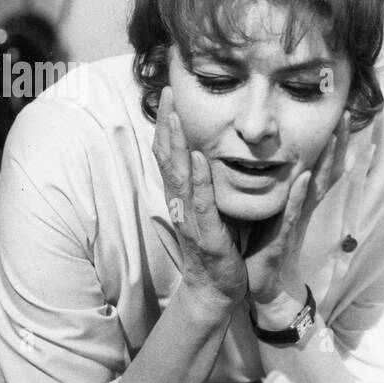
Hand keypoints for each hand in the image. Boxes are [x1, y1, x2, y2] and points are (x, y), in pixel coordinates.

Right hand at [153, 88, 247, 313]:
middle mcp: (180, 204)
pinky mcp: (207, 235)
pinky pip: (202, 204)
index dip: (166, 126)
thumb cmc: (216, 247)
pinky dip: (200, 181)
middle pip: (167, 158)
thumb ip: (203, 185)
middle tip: (167, 93)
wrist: (217, 289)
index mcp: (182, 197)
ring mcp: (191, 219)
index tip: (168, 96)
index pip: (168, 155)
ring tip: (178, 116)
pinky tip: (201, 158)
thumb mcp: (207, 209)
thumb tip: (205, 154)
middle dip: (167, 125)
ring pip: (180, 176)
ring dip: (178, 145)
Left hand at [238, 112, 350, 321]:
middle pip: (327, 170)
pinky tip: (305, 176)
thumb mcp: (276, 213)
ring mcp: (296, 222)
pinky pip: (293, 213)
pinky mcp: (283, 238)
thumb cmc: (268, 249)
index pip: (321, 164)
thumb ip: (282, 190)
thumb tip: (284, 166)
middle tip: (347, 113)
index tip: (340, 113)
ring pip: (316, 187)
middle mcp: (303, 207)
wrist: (266, 286)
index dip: (332, 141)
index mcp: (300, 200)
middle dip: (337, 142)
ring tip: (335, 135)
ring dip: (327, 161)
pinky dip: (299, 195)